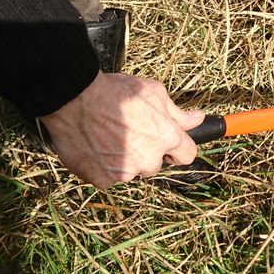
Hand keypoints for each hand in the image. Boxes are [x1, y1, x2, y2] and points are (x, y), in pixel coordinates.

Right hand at [39, 72, 203, 188]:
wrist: (75, 101)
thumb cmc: (115, 93)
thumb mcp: (153, 93)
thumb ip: (178, 112)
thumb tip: (198, 119)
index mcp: (166, 138)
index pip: (187, 154)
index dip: (178, 148)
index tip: (170, 144)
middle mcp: (149, 160)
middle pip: (155, 163)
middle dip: (146, 151)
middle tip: (129, 131)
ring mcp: (125, 172)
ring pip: (131, 170)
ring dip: (124, 159)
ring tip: (107, 136)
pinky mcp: (103, 180)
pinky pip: (108, 177)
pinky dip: (103, 166)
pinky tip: (95, 147)